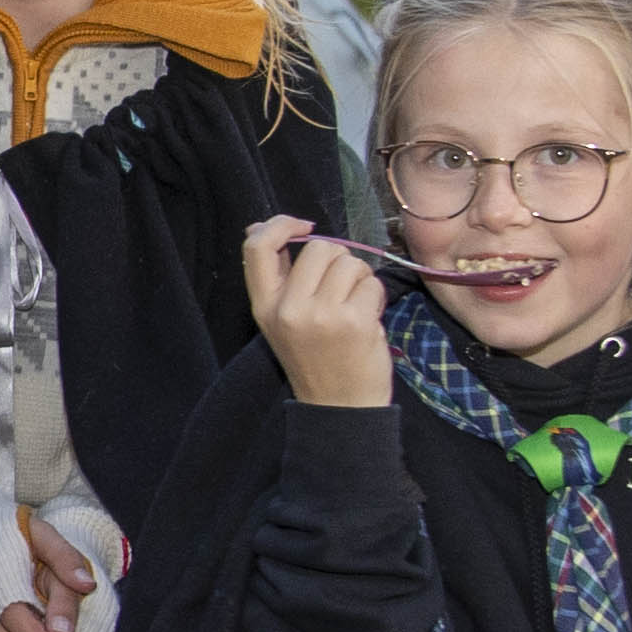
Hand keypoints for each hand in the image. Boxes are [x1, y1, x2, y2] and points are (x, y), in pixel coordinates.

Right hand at [242, 217, 392, 409]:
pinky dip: (374, 296)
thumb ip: (278, 275)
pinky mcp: (354, 321)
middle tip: (339, 289)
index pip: (257, 247)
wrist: (339, 406)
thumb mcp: (281, 319)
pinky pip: (371, 282)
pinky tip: (366, 319)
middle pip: (319, 247)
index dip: (280, 224)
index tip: (303, 227)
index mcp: (264, 306)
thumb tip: (260, 225)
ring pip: (349, 262)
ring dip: (359, 278)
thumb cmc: (314, 357)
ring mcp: (322, 315)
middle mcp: (288, 308)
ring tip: (353, 306)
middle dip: (337, 260)